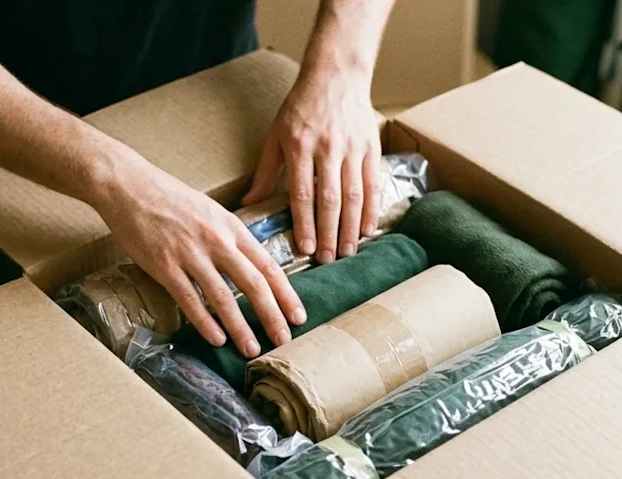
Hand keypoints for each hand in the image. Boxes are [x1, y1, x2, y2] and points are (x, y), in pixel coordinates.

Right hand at [92, 149, 305, 356]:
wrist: (129, 186)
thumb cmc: (169, 198)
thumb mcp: (210, 211)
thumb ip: (229, 237)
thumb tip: (248, 264)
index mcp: (231, 227)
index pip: (268, 265)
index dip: (286, 294)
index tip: (298, 315)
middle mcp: (216, 241)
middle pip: (254, 284)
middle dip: (272, 315)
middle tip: (284, 340)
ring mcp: (190, 254)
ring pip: (223, 297)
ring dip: (240, 327)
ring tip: (251, 350)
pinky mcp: (165, 266)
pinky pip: (190, 300)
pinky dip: (205, 323)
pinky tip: (216, 339)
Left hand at [243, 65, 382, 263]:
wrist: (336, 76)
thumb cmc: (300, 108)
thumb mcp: (275, 136)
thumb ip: (265, 173)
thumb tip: (248, 205)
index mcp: (300, 146)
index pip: (303, 193)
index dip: (305, 224)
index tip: (306, 249)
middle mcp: (328, 148)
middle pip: (330, 199)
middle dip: (330, 233)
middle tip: (330, 259)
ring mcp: (353, 148)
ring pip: (354, 195)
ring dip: (352, 227)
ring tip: (349, 251)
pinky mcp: (371, 147)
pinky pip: (373, 184)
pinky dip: (372, 209)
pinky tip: (368, 229)